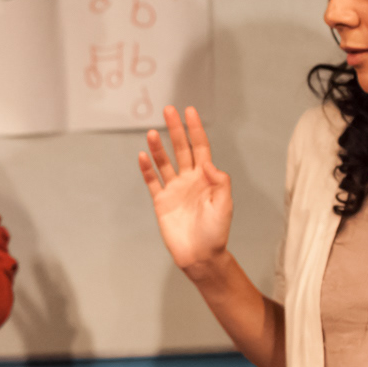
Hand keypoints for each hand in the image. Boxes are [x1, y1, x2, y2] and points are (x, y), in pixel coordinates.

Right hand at [138, 106, 233, 276]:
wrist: (200, 256)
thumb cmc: (216, 233)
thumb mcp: (225, 205)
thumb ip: (220, 182)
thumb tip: (208, 163)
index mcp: (206, 178)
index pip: (200, 147)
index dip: (195, 129)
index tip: (190, 111)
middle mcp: (189, 180)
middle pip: (181, 149)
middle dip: (175, 129)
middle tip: (169, 110)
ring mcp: (174, 190)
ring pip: (164, 162)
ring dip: (158, 147)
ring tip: (151, 132)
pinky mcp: (161, 202)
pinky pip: (152, 181)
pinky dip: (147, 169)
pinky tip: (142, 156)